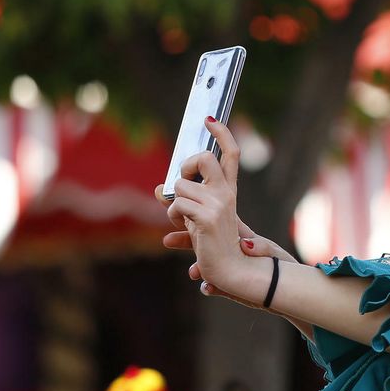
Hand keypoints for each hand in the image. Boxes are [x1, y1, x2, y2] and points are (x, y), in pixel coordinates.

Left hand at [159, 120, 261, 300]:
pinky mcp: (207, 218)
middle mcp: (227, 194)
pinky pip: (177, 205)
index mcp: (229, 191)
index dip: (221, 134)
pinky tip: (182, 229)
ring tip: (183, 221)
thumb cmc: (215, 247)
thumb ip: (180, 201)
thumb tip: (157, 189)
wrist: (232, 271)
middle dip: (186, 165)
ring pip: (180, 186)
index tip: (210, 119)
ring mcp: (219, 204)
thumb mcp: (196, 219)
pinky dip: (174, 216)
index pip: (230, 155)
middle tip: (184, 182)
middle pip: (204, 158)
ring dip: (174, 203)